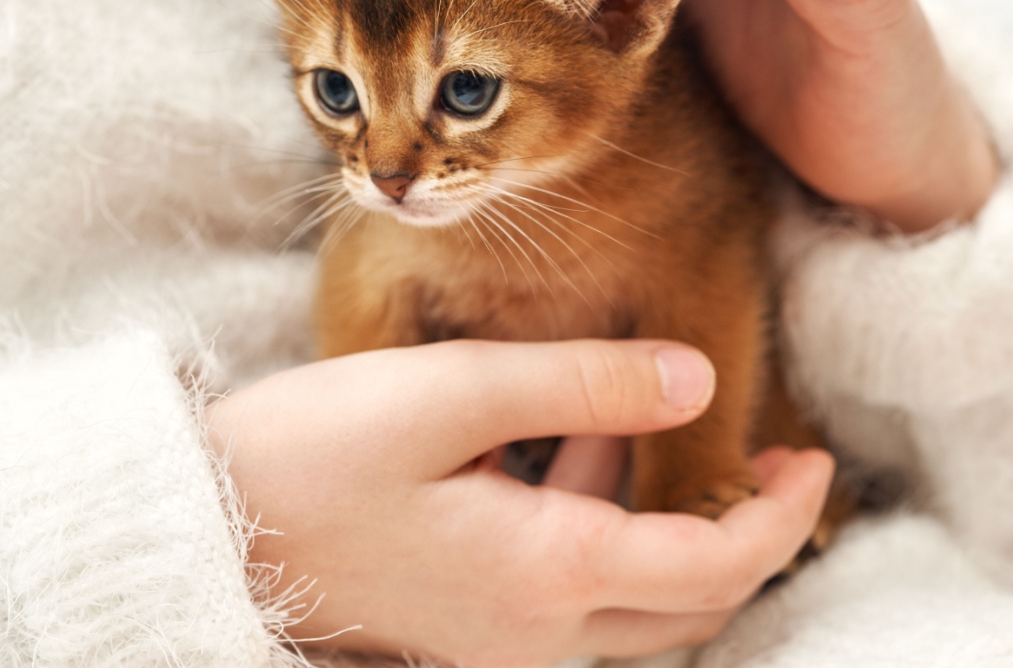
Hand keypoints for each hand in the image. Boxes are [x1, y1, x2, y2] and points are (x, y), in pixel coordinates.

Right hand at [207, 339, 833, 666]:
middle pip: (688, 604)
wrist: (200, 530)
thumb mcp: (449, 395)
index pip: (712, 565)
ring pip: (631, 599)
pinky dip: (596, 522)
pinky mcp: (462, 623)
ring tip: (650, 418)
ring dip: (662, 518)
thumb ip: (580, 382)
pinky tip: (564, 444)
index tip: (812, 455)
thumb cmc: (310, 456)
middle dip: (746, 533)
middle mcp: (535, 629)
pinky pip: (569, 587)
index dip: (781, 515)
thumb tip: (694, 376)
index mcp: (547, 573)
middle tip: (775, 458)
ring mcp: (496, 637)